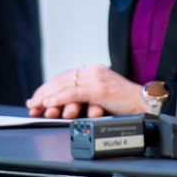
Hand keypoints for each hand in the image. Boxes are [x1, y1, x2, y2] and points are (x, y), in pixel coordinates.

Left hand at [26, 64, 142, 118]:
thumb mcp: (102, 96)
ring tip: (37, 105)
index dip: (49, 87)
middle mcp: (93, 70)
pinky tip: (50, 104)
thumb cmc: (126, 104)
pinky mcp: (100, 89)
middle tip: (32, 103)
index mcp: (94, 70)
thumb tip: (66, 105)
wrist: (145, 104)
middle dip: (44, 92)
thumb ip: (86, 96)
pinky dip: (60, 99)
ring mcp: (96, 78)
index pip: (65, 76)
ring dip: (48, 96)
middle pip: (62, 79)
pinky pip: (74, 93)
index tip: (37, 98)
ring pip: (65, 85)